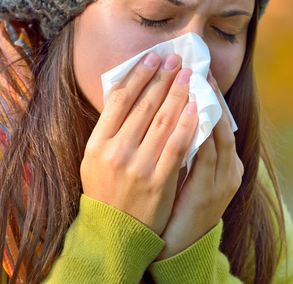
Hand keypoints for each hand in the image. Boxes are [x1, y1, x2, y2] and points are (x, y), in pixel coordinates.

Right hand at [80, 52, 197, 234]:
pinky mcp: (159, 182)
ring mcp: (137, 167)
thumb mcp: (94, 160)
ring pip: (162, 121)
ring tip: (190, 75)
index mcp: (97, 144)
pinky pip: (177, 146)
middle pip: (143, 105)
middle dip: (162, 78)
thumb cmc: (106, 192)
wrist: (114, 234)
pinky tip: (198, 107)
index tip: (153, 57)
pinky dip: (188, 124)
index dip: (139, 75)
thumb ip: (109, 130)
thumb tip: (128, 93)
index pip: (120, 100)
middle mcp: (115, 152)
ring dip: (178, 94)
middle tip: (177, 59)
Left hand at [155, 70, 243, 259]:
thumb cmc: (179, 204)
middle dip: (207, 92)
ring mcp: (223, 180)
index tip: (198, 70)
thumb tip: (173, 110)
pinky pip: (205, 155)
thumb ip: (186, 144)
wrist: (178, 246)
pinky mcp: (209, 192)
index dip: (210, 94)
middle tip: (194, 66)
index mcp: (227, 162)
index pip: (220, 119)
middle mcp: (230, 168)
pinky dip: (199, 131)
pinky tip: (189, 113)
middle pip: (222, 121)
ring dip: (203, 106)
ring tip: (190, 81)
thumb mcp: (187, 170)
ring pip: (217, 134)